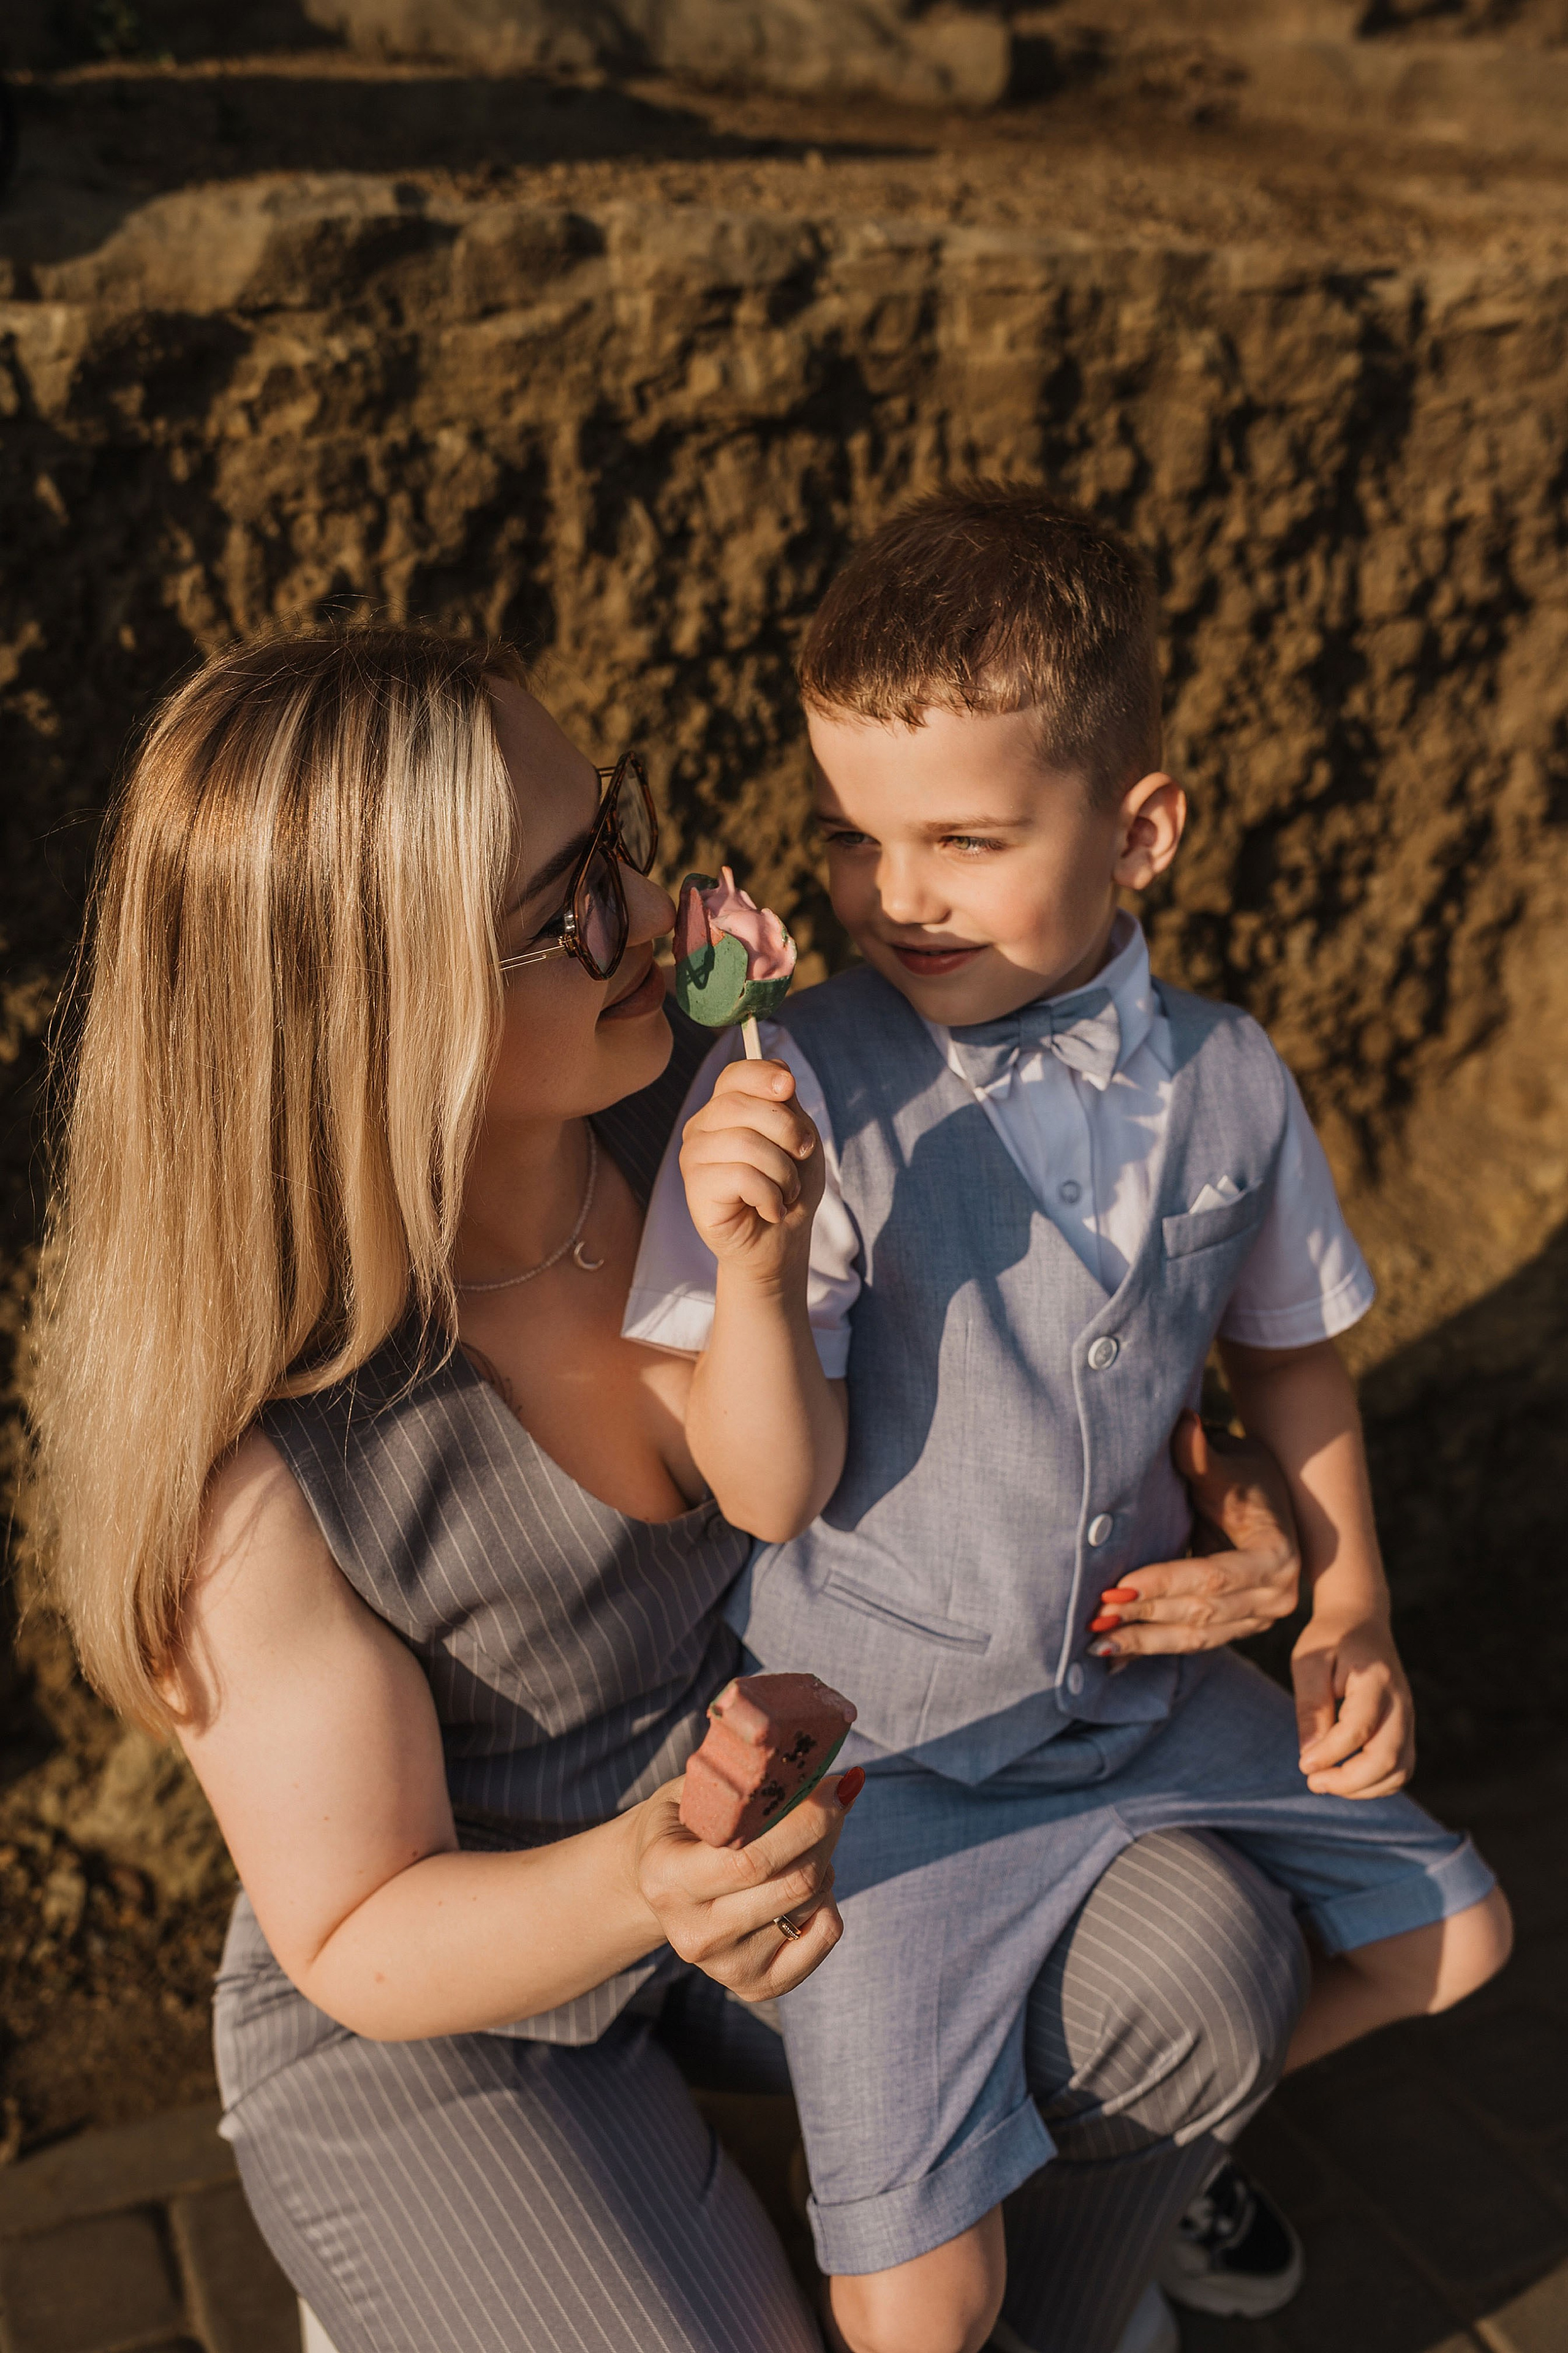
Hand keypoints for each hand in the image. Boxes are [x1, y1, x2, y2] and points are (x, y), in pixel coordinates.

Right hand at [627, 1768, 862, 1999]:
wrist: (655, 1883)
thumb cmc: (683, 1824)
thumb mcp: (695, 1791)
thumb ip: (747, 1783)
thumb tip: (825, 1775)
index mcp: (666, 1879)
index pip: (752, 1859)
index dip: (804, 1821)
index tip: (832, 1786)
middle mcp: (693, 1934)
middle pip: (792, 1884)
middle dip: (825, 1832)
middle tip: (833, 1798)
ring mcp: (725, 1967)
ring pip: (811, 1903)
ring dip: (823, 1859)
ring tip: (801, 1841)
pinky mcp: (756, 1985)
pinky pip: (823, 1936)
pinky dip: (827, 1901)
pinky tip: (802, 1882)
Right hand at [679, 1057, 824, 1279]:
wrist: (781, 1242)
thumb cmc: (788, 1187)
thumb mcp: (799, 1138)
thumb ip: (786, 1105)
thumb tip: (781, 1076)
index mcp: (725, 1108)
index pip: (735, 1075)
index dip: (763, 1076)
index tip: (789, 1088)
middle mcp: (702, 1127)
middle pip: (742, 1105)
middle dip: (787, 1131)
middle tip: (801, 1157)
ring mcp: (694, 1156)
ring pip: (745, 1143)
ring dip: (783, 1172)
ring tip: (785, 1191)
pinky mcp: (695, 1188)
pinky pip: (741, 1177)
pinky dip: (771, 1196)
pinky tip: (770, 1209)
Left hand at [1087, 1412, 1301, 1658]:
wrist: (1271, 1499)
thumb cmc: (1246, 1476)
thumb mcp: (1229, 1464)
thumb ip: (1202, 1454)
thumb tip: (1184, 1424)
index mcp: (1277, 1556)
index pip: (1214, 1575)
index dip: (1165, 1582)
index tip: (1118, 1586)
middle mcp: (1276, 1596)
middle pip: (1202, 1612)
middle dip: (1146, 1615)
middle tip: (1094, 1617)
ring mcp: (1259, 1618)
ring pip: (1197, 1637)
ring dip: (1144, 1640)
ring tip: (1097, 1642)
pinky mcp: (1239, 1628)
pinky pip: (1195, 1644)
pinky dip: (1154, 1647)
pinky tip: (1115, 1658)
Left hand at [1291, 1610, 1414, 1797]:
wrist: (1361, 1621)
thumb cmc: (1329, 1640)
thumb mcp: (1309, 1662)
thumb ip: (1310, 1707)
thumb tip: (1308, 1757)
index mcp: (1375, 1679)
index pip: (1359, 1728)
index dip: (1330, 1754)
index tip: (1303, 1764)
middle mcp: (1400, 1702)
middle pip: (1387, 1758)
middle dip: (1349, 1781)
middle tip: (1312, 1781)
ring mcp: (1408, 1717)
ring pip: (1399, 1771)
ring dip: (1363, 1788)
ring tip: (1325, 1781)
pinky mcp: (1406, 1729)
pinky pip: (1401, 1768)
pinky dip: (1375, 1784)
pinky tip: (1344, 1777)